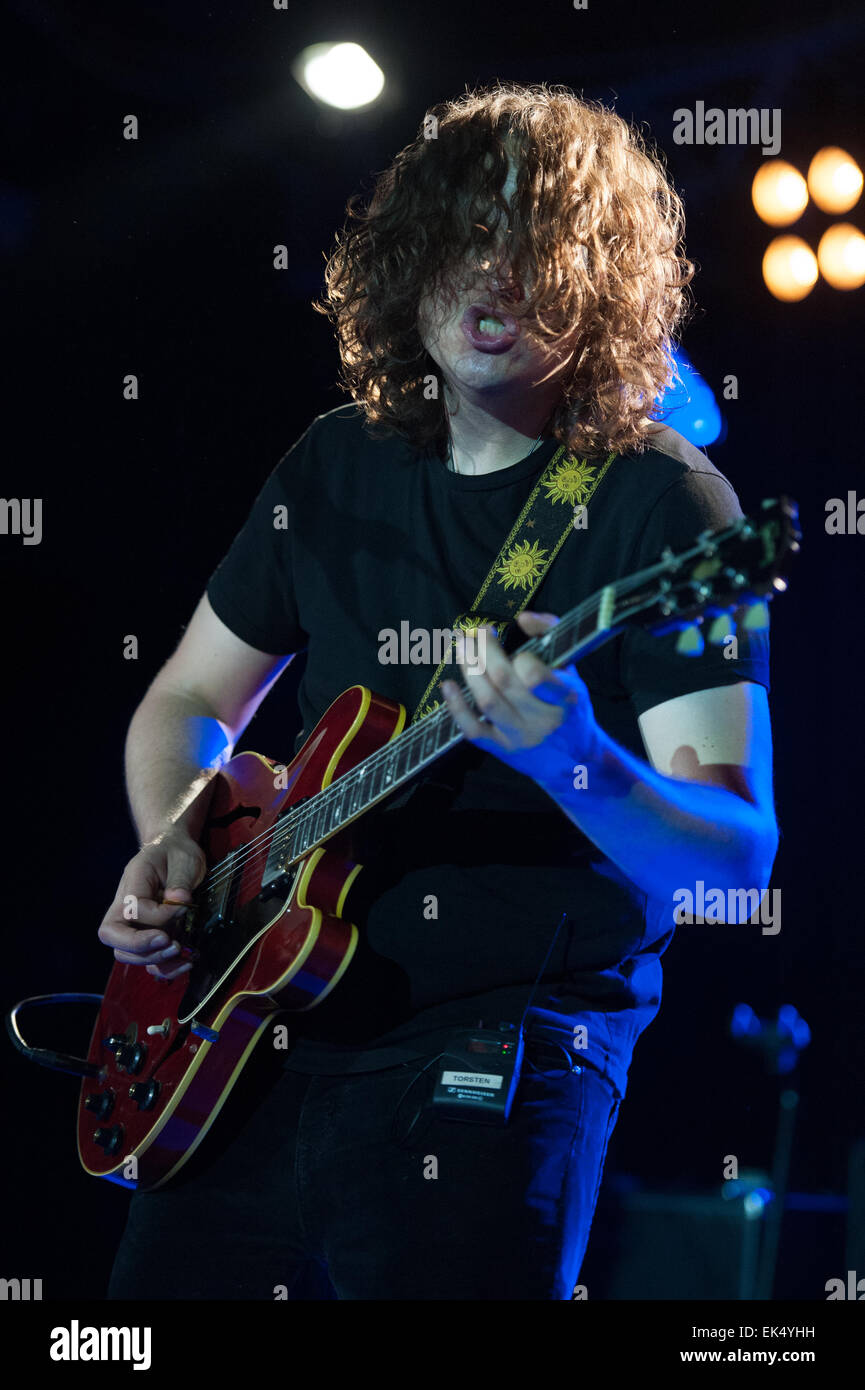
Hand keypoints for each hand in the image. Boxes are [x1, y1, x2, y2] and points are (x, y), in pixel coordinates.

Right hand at [97, 828, 205, 980]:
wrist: (173, 851)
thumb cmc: (176, 853)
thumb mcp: (184, 858)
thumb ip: (180, 878)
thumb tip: (179, 900)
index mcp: (132, 883)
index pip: (133, 909)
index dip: (158, 916)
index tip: (182, 907)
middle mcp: (125, 906)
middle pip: (113, 936)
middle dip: (140, 947)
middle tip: (171, 942)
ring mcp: (133, 924)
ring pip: (126, 954)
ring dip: (153, 960)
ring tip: (180, 951)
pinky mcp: (147, 936)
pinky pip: (146, 960)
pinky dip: (163, 968)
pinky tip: (185, 963)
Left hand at [439, 611, 599, 784]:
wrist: (575, 760)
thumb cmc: (569, 707)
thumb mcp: (572, 671)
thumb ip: (552, 636)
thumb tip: (524, 618)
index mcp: (565, 697)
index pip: (536, 676)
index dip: (519, 656)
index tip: (514, 645)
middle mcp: (543, 719)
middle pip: (504, 681)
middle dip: (484, 651)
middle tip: (474, 633)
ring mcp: (520, 736)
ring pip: (487, 701)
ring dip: (469, 670)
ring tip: (462, 648)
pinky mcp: (501, 749)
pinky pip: (473, 729)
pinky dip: (456, 707)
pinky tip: (448, 686)